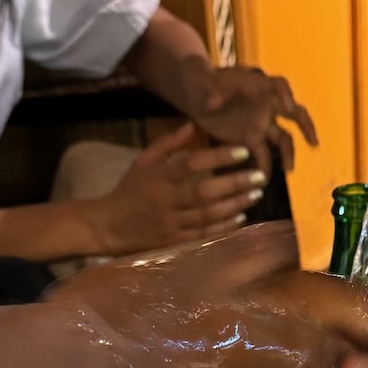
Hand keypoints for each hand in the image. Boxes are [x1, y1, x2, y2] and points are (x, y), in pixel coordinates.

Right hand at [83, 123, 265, 255]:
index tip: (243, 151)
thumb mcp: (143, 162)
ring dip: (234, 205)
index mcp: (158, 177)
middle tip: (260, 176)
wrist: (108, 226)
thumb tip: (191, 125)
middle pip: (204, 192)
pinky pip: (202, 235)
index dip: (218, 157)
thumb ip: (167, 144)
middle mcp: (166, 200)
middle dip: (234, 184)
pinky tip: (241, 217)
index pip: (191, 164)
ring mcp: (170, 223)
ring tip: (256, 194)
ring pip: (207, 215)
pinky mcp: (173, 242)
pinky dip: (223, 227)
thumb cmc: (129, 190)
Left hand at [178, 57, 318, 173]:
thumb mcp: (201, 80)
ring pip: (282, 138)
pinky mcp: (251, 139)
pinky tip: (262, 180)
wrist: (195, 96)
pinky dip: (264, 166)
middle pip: (293, 113)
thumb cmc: (201, 82)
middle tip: (313, 143)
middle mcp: (266, 104)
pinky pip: (263, 153)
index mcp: (258, 85)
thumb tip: (214, 100)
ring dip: (287, 154)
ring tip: (288, 170)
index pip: (279, 85)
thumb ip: (208, 90)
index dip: (286, 95)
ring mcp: (260, 122)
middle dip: (305, 126)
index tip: (288, 108)